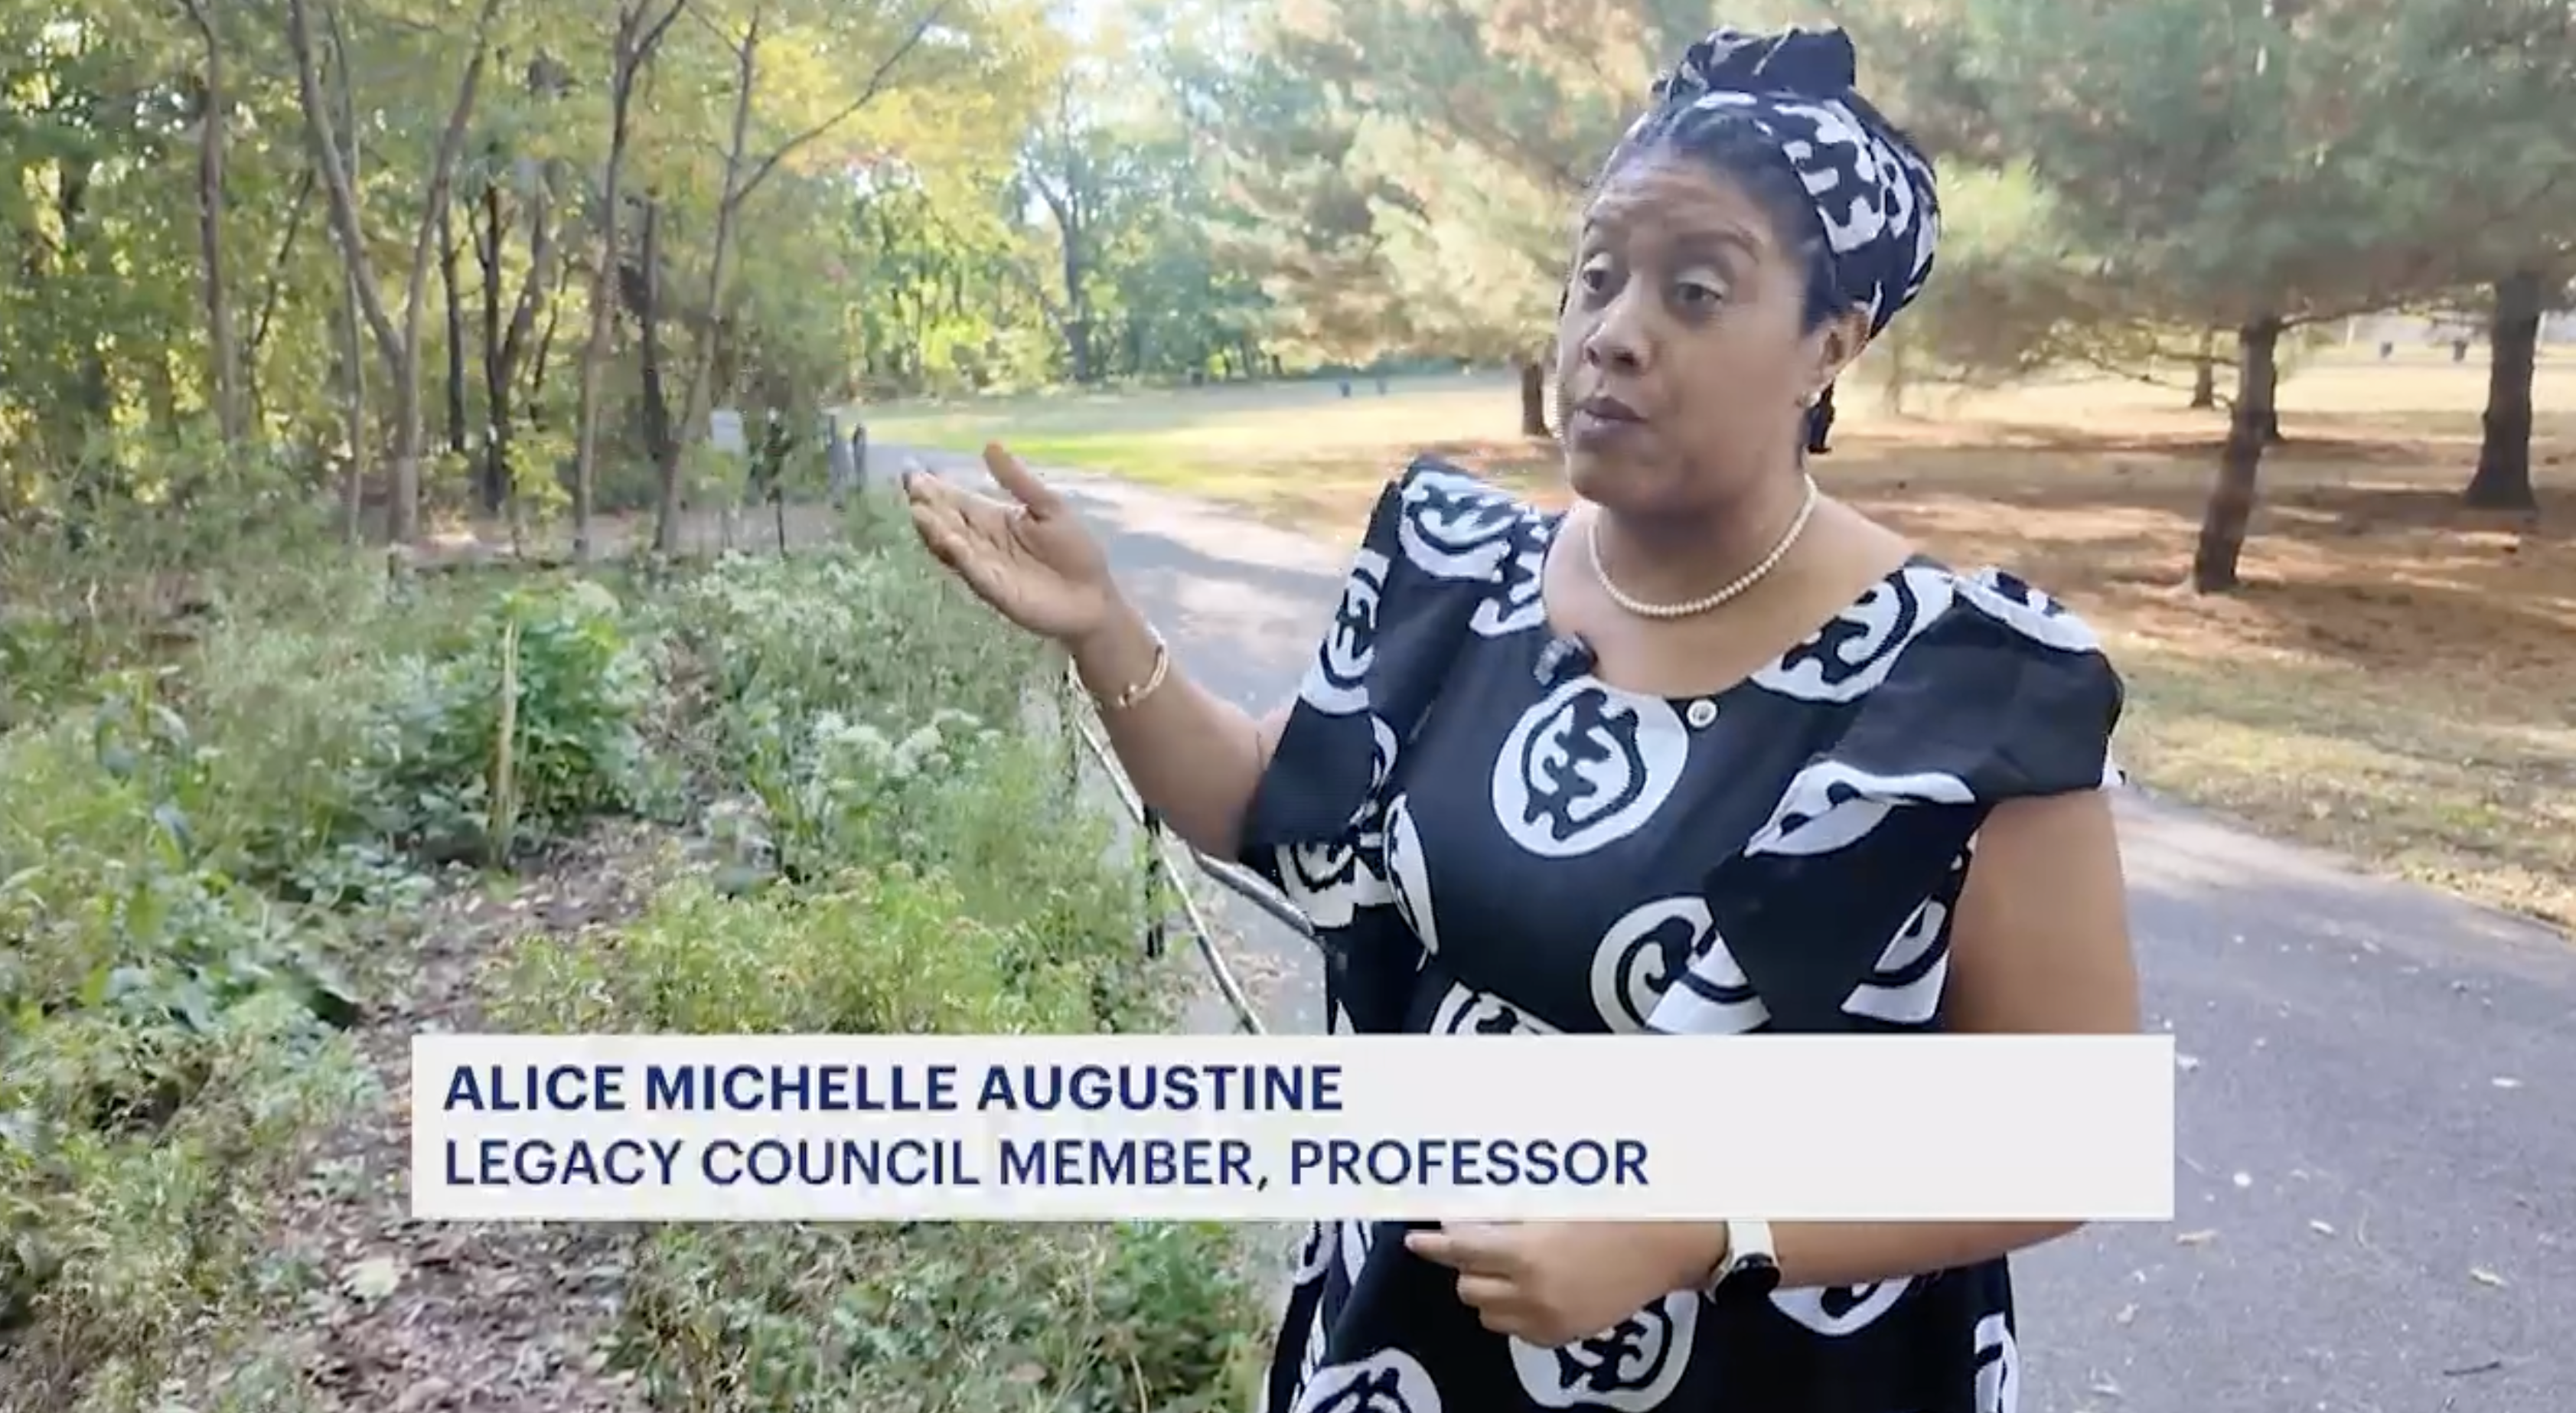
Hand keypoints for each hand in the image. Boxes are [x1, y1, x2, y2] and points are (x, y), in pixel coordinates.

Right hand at [903, 443, 1115, 644]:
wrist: (1093, 597)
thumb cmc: (1074, 552)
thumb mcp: (1049, 507)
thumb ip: (1018, 481)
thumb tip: (989, 446)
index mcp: (995, 520)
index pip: (959, 502)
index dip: (937, 489)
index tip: (913, 474)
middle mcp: (983, 543)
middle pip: (950, 521)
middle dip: (930, 505)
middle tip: (912, 487)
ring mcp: (986, 567)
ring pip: (954, 546)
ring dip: (936, 529)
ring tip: (920, 510)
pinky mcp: (995, 589)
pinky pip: (973, 570)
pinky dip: (959, 555)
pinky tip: (948, 539)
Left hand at [1405, 1222, 1721, 1347]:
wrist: (1661, 1244)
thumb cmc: (1609, 1210)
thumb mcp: (1552, 1204)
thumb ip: (1507, 1217)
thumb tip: (1463, 1220)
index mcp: (1524, 1251)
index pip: (1459, 1251)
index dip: (1433, 1245)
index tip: (1417, 1240)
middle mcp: (1529, 1292)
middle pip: (1467, 1285)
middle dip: (1466, 1263)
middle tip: (1479, 1244)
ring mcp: (1545, 1319)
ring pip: (1486, 1312)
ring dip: (1487, 1288)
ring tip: (1506, 1267)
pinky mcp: (1561, 1337)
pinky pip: (1515, 1330)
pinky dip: (1513, 1310)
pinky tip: (1531, 1289)